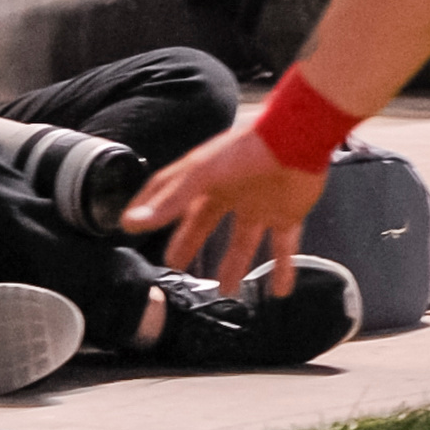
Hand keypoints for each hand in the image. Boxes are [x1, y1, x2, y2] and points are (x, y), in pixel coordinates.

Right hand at [120, 121, 329, 295]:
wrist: (296, 138)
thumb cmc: (247, 149)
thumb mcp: (202, 174)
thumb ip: (170, 201)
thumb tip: (133, 223)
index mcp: (206, 178)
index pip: (171, 197)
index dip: (153, 211)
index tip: (134, 228)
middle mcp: (231, 191)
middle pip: (204, 223)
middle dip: (190, 244)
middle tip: (176, 266)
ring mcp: (259, 203)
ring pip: (243, 241)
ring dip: (234, 265)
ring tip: (226, 290)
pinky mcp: (288, 213)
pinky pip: (284, 246)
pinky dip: (283, 269)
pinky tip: (280, 291)